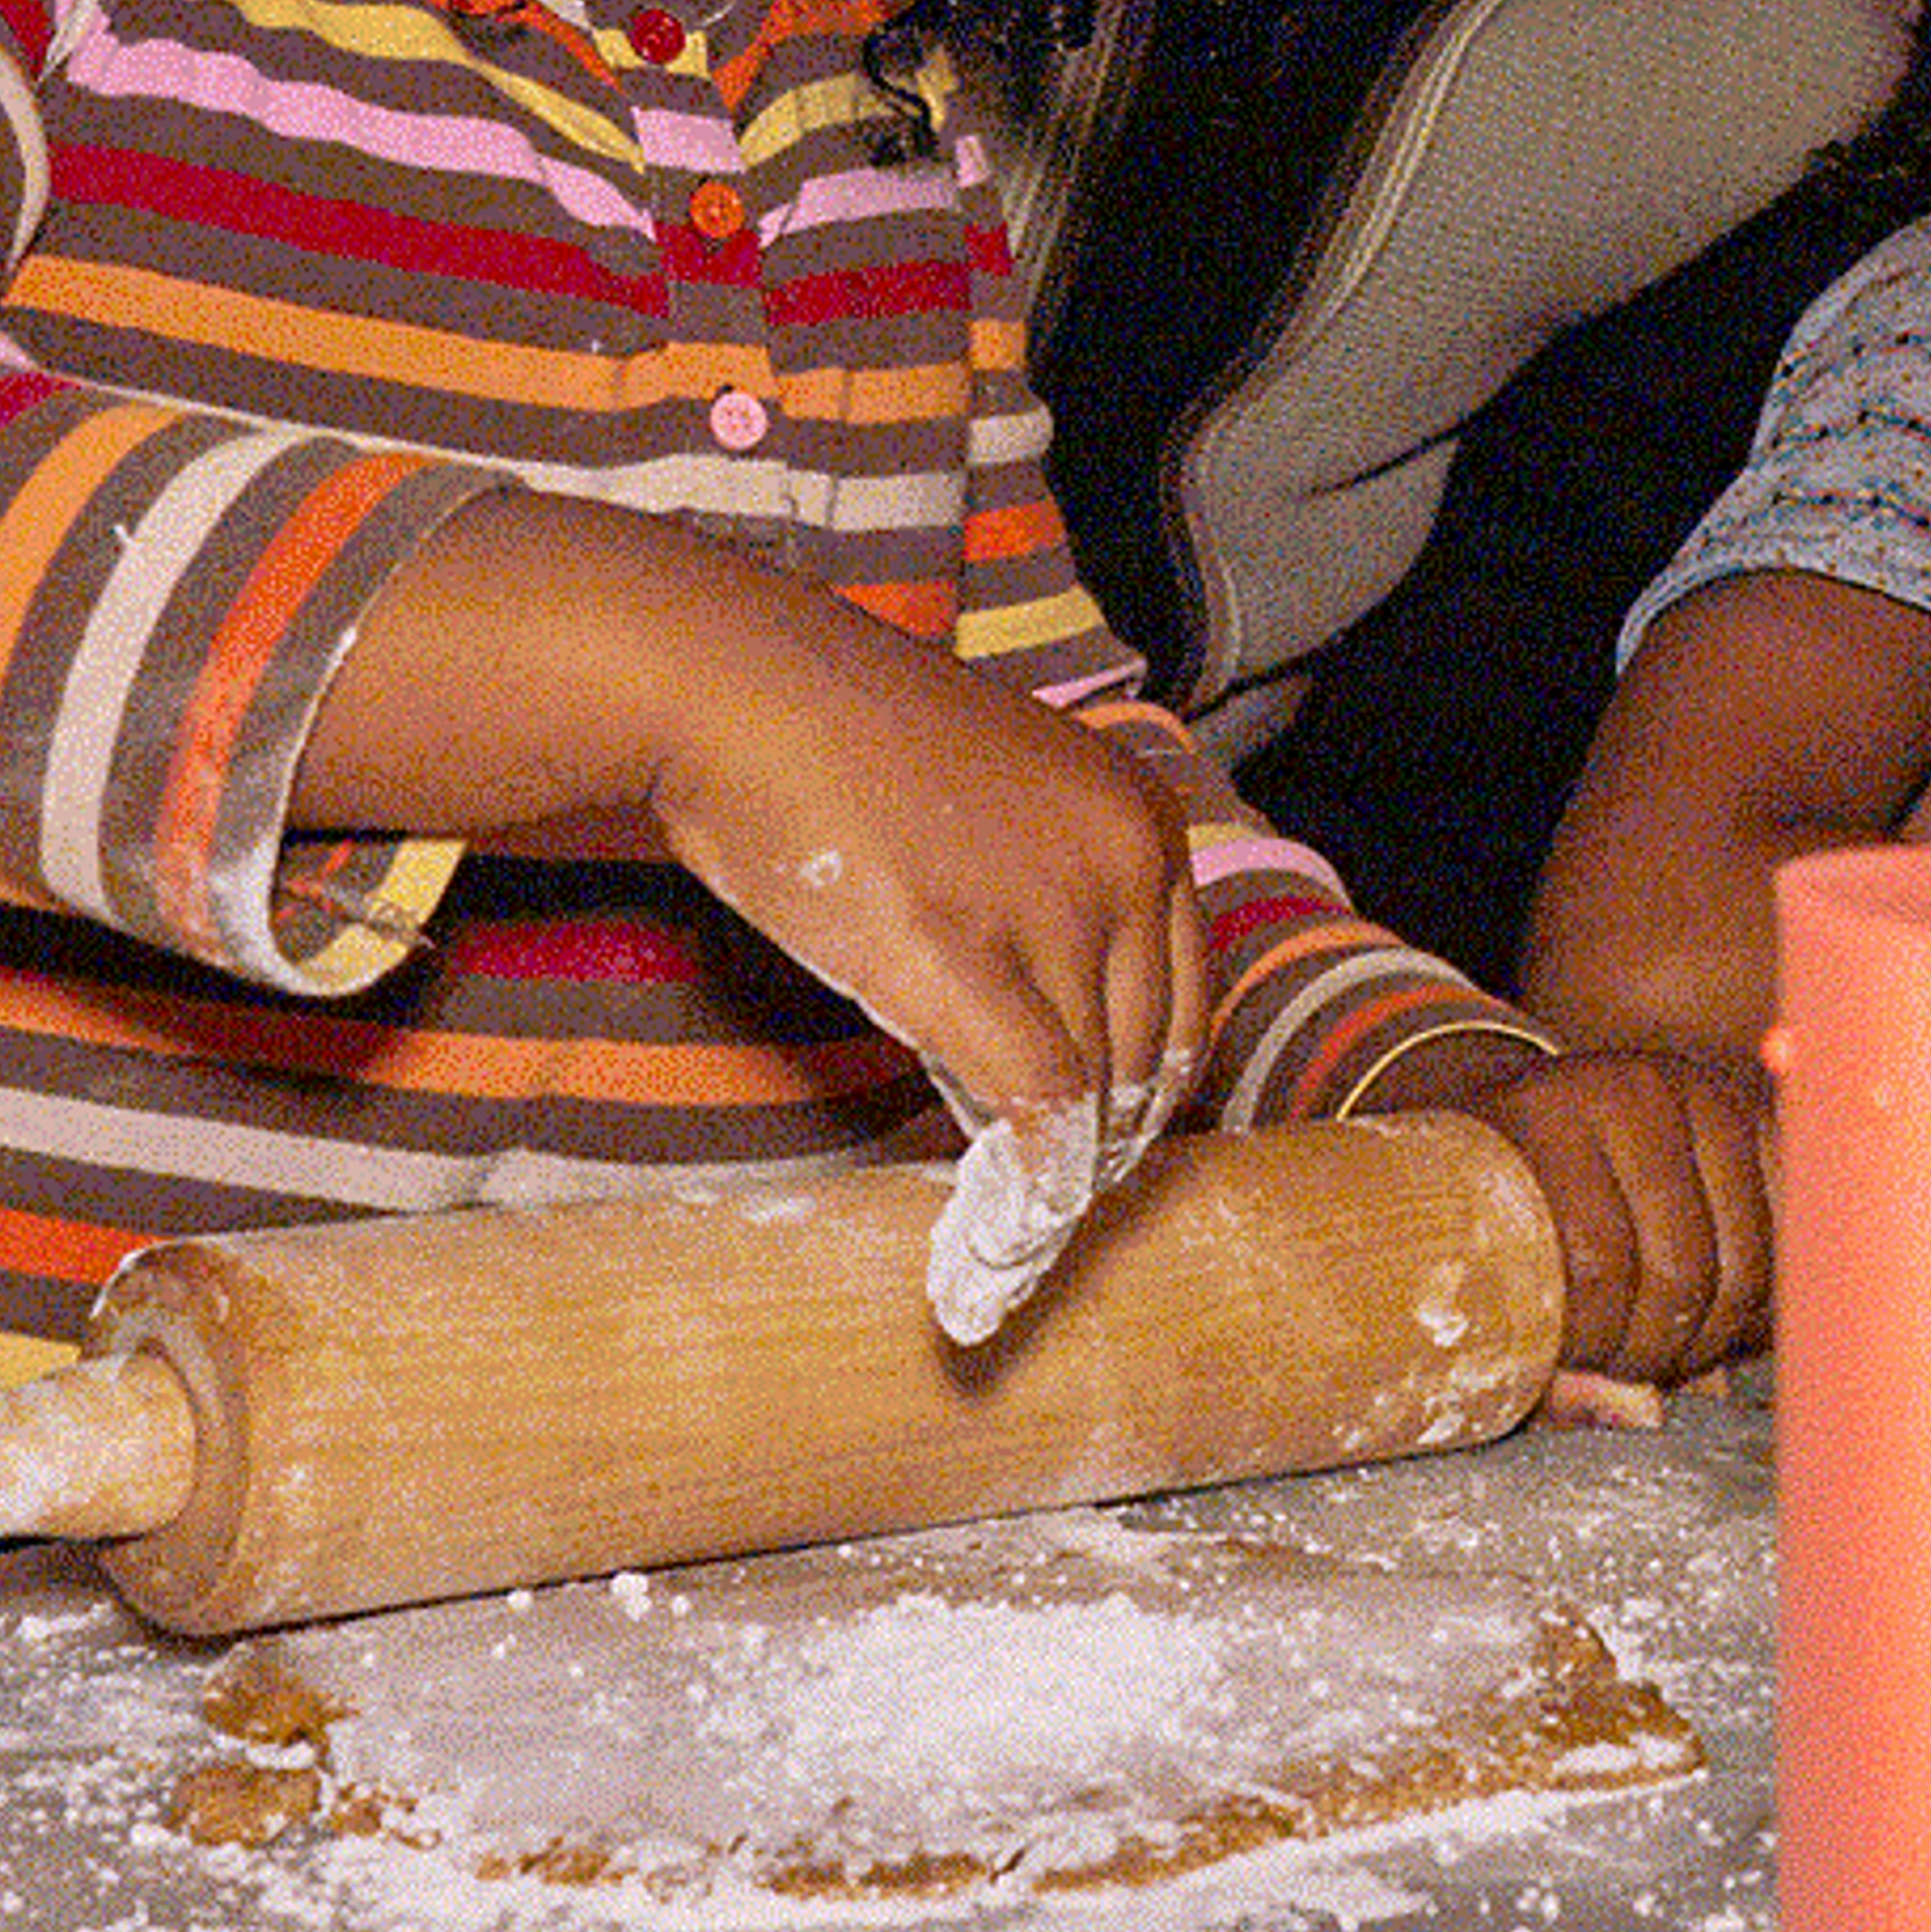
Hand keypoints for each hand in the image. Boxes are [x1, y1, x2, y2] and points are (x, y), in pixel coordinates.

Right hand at [299, 490, 1209, 1137]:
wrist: (743, 694)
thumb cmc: (847, 754)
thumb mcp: (999, 815)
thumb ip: (1050, 916)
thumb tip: (1058, 1074)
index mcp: (1143, 818)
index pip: (1187, 999)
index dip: (1144, 1092)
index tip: (1099, 1150)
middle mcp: (1126, 857)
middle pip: (1147, 1055)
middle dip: (1101, 1148)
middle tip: (1044, 1208)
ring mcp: (1053, 905)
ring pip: (1093, 1093)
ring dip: (1054, 1179)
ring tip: (1009, 1227)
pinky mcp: (966, 956)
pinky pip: (1034, 1107)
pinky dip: (1022, 1190)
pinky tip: (990, 1237)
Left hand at [1368, 1036, 1770, 1382]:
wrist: (1523, 1121)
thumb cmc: (1497, 1213)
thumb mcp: (1483, 1274)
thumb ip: (1538, 1360)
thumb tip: (1638, 1413)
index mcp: (1540, 1113)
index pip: (1598, 1263)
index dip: (1598, 1343)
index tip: (1577, 1363)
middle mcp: (1627, 1088)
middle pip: (1683, 1267)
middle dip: (1661, 1347)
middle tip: (1627, 1364)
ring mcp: (1700, 1094)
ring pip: (1747, 1263)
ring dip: (1714, 1332)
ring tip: (1665, 1341)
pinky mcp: (1754, 1115)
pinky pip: (1789, 1235)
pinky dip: (1763, 1296)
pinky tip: (1716, 1309)